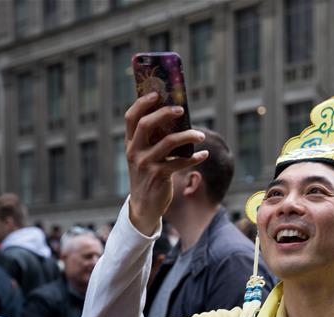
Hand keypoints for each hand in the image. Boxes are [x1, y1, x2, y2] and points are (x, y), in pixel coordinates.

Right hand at [124, 93, 207, 234]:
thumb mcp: (144, 157)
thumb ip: (152, 140)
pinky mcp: (159, 176)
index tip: (157, 93)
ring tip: (200, 134)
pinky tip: (203, 154)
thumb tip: (174, 118)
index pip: (131, 117)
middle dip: (164, 113)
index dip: (142, 103)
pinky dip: (194, 158)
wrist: (144, 206)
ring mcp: (145, 164)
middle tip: (181, 109)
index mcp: (130, 144)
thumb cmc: (148, 176)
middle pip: (146, 124)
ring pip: (168, 142)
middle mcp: (135, 152)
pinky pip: (180, 162)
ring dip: (187, 135)